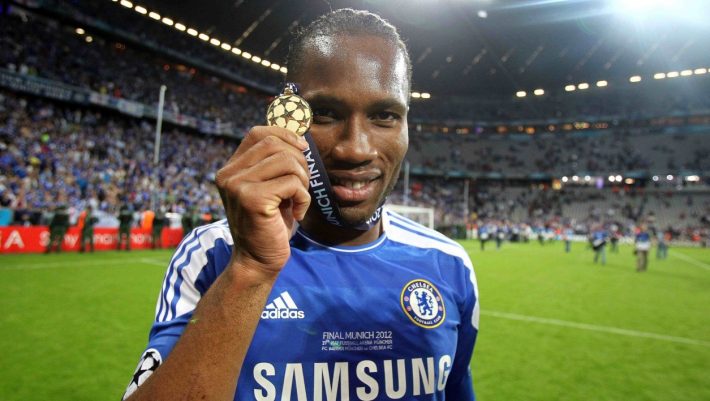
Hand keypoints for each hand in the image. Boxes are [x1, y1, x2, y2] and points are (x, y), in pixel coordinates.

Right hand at [215, 126, 309, 273]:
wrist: (258, 261)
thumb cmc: (270, 224)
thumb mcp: (271, 188)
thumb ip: (275, 163)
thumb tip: (299, 135)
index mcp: (230, 169)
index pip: (258, 133)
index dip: (284, 134)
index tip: (302, 147)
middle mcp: (228, 174)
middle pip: (275, 144)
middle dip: (299, 161)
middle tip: (302, 184)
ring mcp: (237, 186)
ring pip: (286, 161)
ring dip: (303, 180)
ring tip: (298, 199)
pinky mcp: (252, 199)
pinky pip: (292, 183)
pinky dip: (303, 198)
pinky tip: (297, 213)